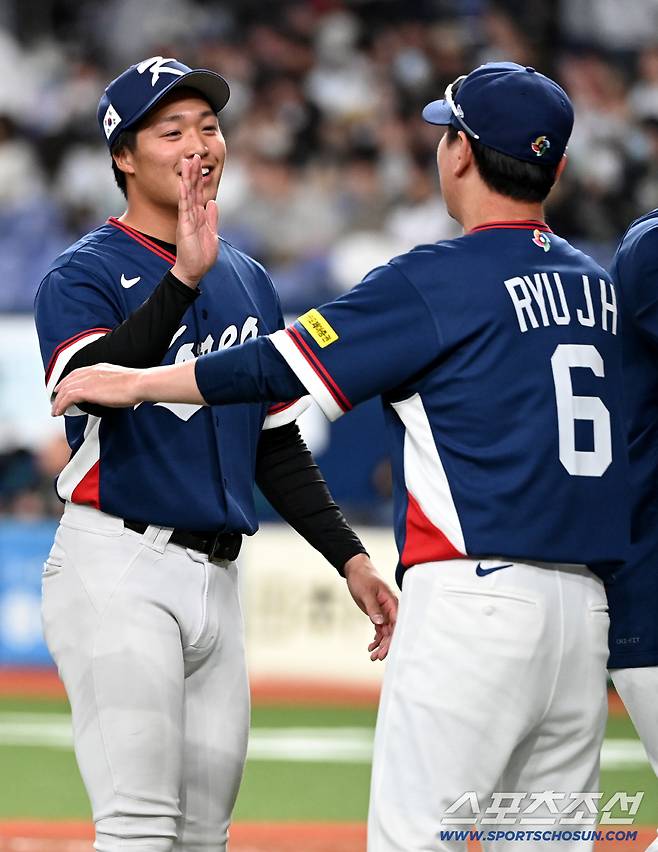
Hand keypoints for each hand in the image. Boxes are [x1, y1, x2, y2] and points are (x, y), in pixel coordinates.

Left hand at [52, 363, 141, 414]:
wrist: (139, 383)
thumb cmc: (137, 384)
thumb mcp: (121, 380)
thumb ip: (111, 384)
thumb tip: (111, 392)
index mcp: (99, 368)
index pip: (77, 373)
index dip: (68, 381)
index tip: (63, 389)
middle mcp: (91, 372)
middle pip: (68, 380)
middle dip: (59, 391)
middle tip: (55, 402)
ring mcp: (88, 380)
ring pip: (65, 390)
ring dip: (58, 401)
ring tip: (55, 411)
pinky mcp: (87, 390)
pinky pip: (67, 398)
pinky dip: (61, 405)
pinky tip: (59, 412)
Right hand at [171, 154, 219, 287]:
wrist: (194, 270)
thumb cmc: (201, 255)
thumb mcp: (212, 234)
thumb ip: (211, 218)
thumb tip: (213, 202)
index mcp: (199, 216)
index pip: (198, 193)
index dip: (199, 178)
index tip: (200, 163)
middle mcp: (191, 214)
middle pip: (192, 189)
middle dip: (193, 172)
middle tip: (193, 155)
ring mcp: (187, 219)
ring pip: (187, 194)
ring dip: (188, 178)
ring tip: (187, 162)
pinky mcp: (184, 225)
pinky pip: (184, 207)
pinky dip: (184, 194)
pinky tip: (183, 182)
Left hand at [343, 554, 397, 660]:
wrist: (356, 570)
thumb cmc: (363, 578)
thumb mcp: (366, 593)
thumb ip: (374, 608)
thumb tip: (380, 623)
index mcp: (392, 602)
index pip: (397, 624)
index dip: (393, 638)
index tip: (387, 651)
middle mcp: (391, 609)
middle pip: (392, 631)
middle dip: (386, 645)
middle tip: (377, 657)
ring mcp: (384, 612)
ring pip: (386, 632)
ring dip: (380, 645)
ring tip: (372, 656)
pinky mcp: (377, 613)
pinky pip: (379, 629)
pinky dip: (376, 639)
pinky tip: (370, 647)